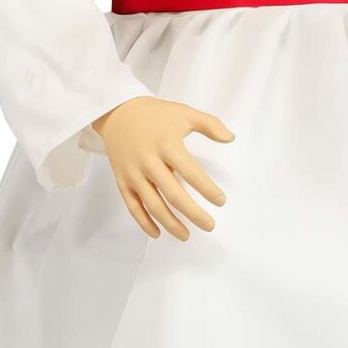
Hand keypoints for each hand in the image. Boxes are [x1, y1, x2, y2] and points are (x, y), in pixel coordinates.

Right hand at [93, 96, 232, 239]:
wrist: (116, 111)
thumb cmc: (155, 114)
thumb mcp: (184, 113)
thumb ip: (210, 125)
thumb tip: (231, 138)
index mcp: (167, 145)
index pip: (191, 173)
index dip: (208, 189)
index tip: (221, 201)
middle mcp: (149, 161)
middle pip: (173, 194)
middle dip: (193, 213)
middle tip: (210, 225)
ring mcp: (133, 173)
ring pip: (153, 205)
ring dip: (170, 223)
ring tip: (187, 235)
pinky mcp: (122, 180)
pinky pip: (132, 206)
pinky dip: (144, 222)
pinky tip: (158, 233)